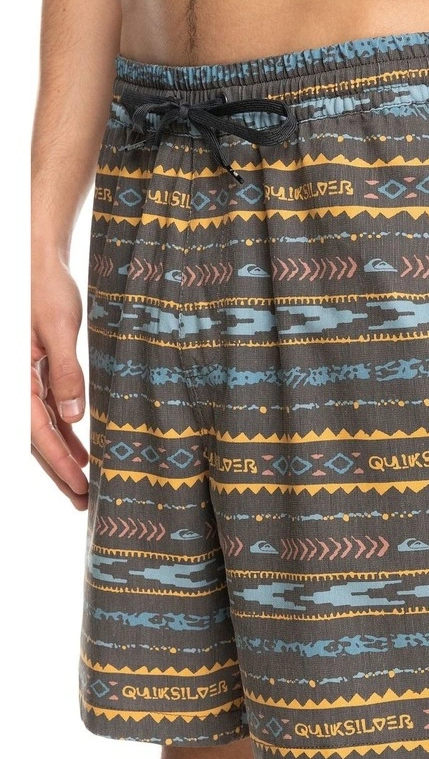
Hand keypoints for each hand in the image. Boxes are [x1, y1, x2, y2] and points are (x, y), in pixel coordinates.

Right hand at [31, 259, 88, 509]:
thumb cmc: (45, 285)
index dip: (59, 462)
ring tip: (83, 484)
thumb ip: (65, 372)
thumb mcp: (59, 329)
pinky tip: (78, 448)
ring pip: (42, 427)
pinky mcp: (34, 371)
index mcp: (14, 376)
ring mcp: (23, 378)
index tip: (79, 486)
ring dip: (62, 456)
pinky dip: (61, 432)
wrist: (34, 257)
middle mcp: (15, 382)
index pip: (38, 431)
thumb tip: (73, 417)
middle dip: (60, 471)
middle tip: (83, 501)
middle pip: (37, 438)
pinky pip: (46, 410)